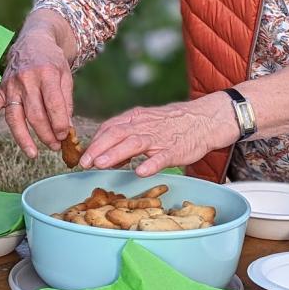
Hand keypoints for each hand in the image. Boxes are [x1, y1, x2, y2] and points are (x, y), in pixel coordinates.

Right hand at [0, 28, 74, 158]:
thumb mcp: (65, 76)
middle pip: (35, 114)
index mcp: (46, 73)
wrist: (34, 41)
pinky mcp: (1, 88)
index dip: (60, 123)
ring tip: (33, 153)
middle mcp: (26, 79)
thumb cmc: (53, 61)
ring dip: (23, 137)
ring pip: (14, 116)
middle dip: (46, 134)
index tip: (65, 136)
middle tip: (55, 146)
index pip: (53, 104)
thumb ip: (65, 101)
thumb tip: (65, 128)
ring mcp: (11, 84)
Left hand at [80, 93, 236, 176]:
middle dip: (97, 148)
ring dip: (115, 153)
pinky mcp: (175, 149)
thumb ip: (126, 137)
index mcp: (136, 118)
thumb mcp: (147, 124)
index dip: (94, 141)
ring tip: (101, 164)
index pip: (110, 127)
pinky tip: (140, 171)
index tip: (82, 155)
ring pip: (134, 143)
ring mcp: (160, 137)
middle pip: (116, 133)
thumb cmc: (173, 124)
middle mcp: (145, 125)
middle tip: (84, 163)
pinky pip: (162, 156)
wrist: (206, 119)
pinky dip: (150, 163)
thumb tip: (106, 154)